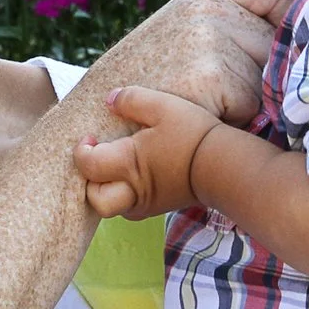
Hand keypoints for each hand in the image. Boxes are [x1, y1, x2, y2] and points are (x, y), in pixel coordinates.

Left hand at [76, 87, 218, 216]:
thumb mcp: (163, 105)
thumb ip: (132, 100)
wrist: (227, 165)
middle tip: (99, 161)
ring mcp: (149, 203)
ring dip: (109, 190)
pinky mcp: (164, 206)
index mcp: (128, 164)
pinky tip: (139, 176)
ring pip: (115, 207)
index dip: (81, 151)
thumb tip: (110, 100)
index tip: (90, 137)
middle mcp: (134, 189)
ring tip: (117, 168)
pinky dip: (128, 195)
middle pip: (96, 200)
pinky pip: (135, 208)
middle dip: (89, 183)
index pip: (87, 165)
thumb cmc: (194, 134)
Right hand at [82, 0, 292, 128]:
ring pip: (269, 78)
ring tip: (202, 105)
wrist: (91, 125)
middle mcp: (209, 10)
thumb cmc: (143, 90)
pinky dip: (232, 123)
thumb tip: (295, 32)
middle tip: (218, 91)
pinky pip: (252, 106)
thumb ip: (227, 26)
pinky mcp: (211, 76)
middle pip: (279, 40)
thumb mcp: (179, 38)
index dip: (288, 14)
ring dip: (249, 103)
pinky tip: (197, 119)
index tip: (279, 38)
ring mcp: (210, 40)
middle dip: (264, 72)